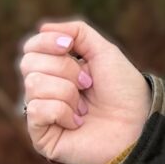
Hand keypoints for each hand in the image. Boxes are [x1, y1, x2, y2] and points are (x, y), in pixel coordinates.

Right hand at [19, 18, 150, 163]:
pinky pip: (36, 110)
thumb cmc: (122, 87)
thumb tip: (42, 27)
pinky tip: (77, 121)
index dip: (46, 42)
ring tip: (85, 106)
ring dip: (68, 91)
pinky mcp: (40, 136)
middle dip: (64, 68)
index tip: (70, 46)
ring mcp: (41, 112)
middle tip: (88, 82)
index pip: (30, 47)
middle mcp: (44, 88)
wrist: (137, 121)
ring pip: (33, 85)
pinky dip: (63, 112)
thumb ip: (77, 33)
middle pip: (28, 63)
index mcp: (56, 67)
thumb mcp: (103, 50)